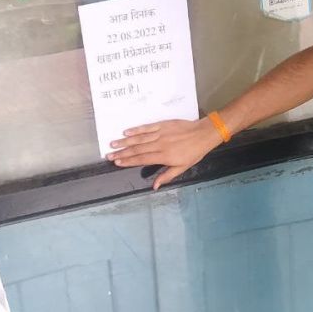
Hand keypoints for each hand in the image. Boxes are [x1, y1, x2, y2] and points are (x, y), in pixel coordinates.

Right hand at [106, 118, 221, 189]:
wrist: (203, 134)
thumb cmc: (194, 152)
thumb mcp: (182, 167)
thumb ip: (167, 176)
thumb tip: (154, 186)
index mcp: (164, 156)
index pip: (142, 159)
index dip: (128, 161)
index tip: (117, 163)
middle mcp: (159, 144)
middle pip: (137, 149)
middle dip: (122, 153)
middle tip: (109, 155)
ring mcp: (160, 133)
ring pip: (139, 138)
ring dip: (125, 141)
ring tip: (113, 144)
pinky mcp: (162, 125)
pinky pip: (147, 127)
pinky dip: (136, 130)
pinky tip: (126, 132)